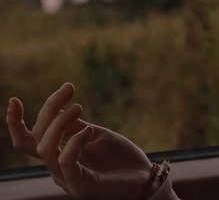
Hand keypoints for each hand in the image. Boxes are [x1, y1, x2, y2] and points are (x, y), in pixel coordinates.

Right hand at [6, 83, 158, 199]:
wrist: (145, 177)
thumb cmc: (121, 158)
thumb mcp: (96, 135)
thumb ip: (75, 126)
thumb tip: (57, 108)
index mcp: (59, 155)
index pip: (29, 140)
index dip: (15, 123)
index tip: (14, 99)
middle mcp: (58, 168)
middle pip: (35, 140)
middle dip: (48, 110)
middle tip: (69, 90)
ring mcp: (68, 179)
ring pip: (46, 149)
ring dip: (59, 123)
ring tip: (78, 107)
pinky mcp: (81, 187)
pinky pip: (66, 163)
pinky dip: (74, 142)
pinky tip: (89, 131)